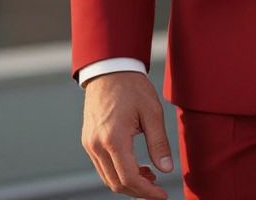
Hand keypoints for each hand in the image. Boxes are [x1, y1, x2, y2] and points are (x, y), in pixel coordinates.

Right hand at [81, 71, 174, 197]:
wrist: (109, 68)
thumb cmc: (132, 86)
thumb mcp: (152, 111)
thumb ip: (159, 143)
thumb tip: (167, 168)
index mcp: (114, 138)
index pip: (129, 178)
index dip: (147, 191)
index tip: (162, 194)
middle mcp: (97, 145)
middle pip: (116, 183)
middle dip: (138, 191)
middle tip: (157, 188)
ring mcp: (90, 144)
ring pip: (107, 178)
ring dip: (128, 183)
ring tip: (149, 175)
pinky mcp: (88, 141)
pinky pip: (102, 166)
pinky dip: (118, 172)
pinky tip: (134, 165)